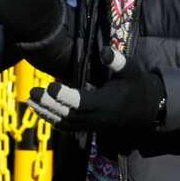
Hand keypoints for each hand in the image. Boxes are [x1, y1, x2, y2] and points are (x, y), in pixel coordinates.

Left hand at [28, 73, 165, 134]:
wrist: (148, 108)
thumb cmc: (137, 86)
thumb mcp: (131, 70)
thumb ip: (118, 62)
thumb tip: (105, 51)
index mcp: (106, 103)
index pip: (80, 102)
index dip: (64, 96)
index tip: (50, 84)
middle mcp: (97, 117)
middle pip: (68, 115)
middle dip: (49, 105)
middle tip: (33, 92)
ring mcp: (93, 125)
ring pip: (66, 124)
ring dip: (47, 114)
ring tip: (31, 102)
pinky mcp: (91, 127)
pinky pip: (69, 129)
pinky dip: (54, 122)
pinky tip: (43, 113)